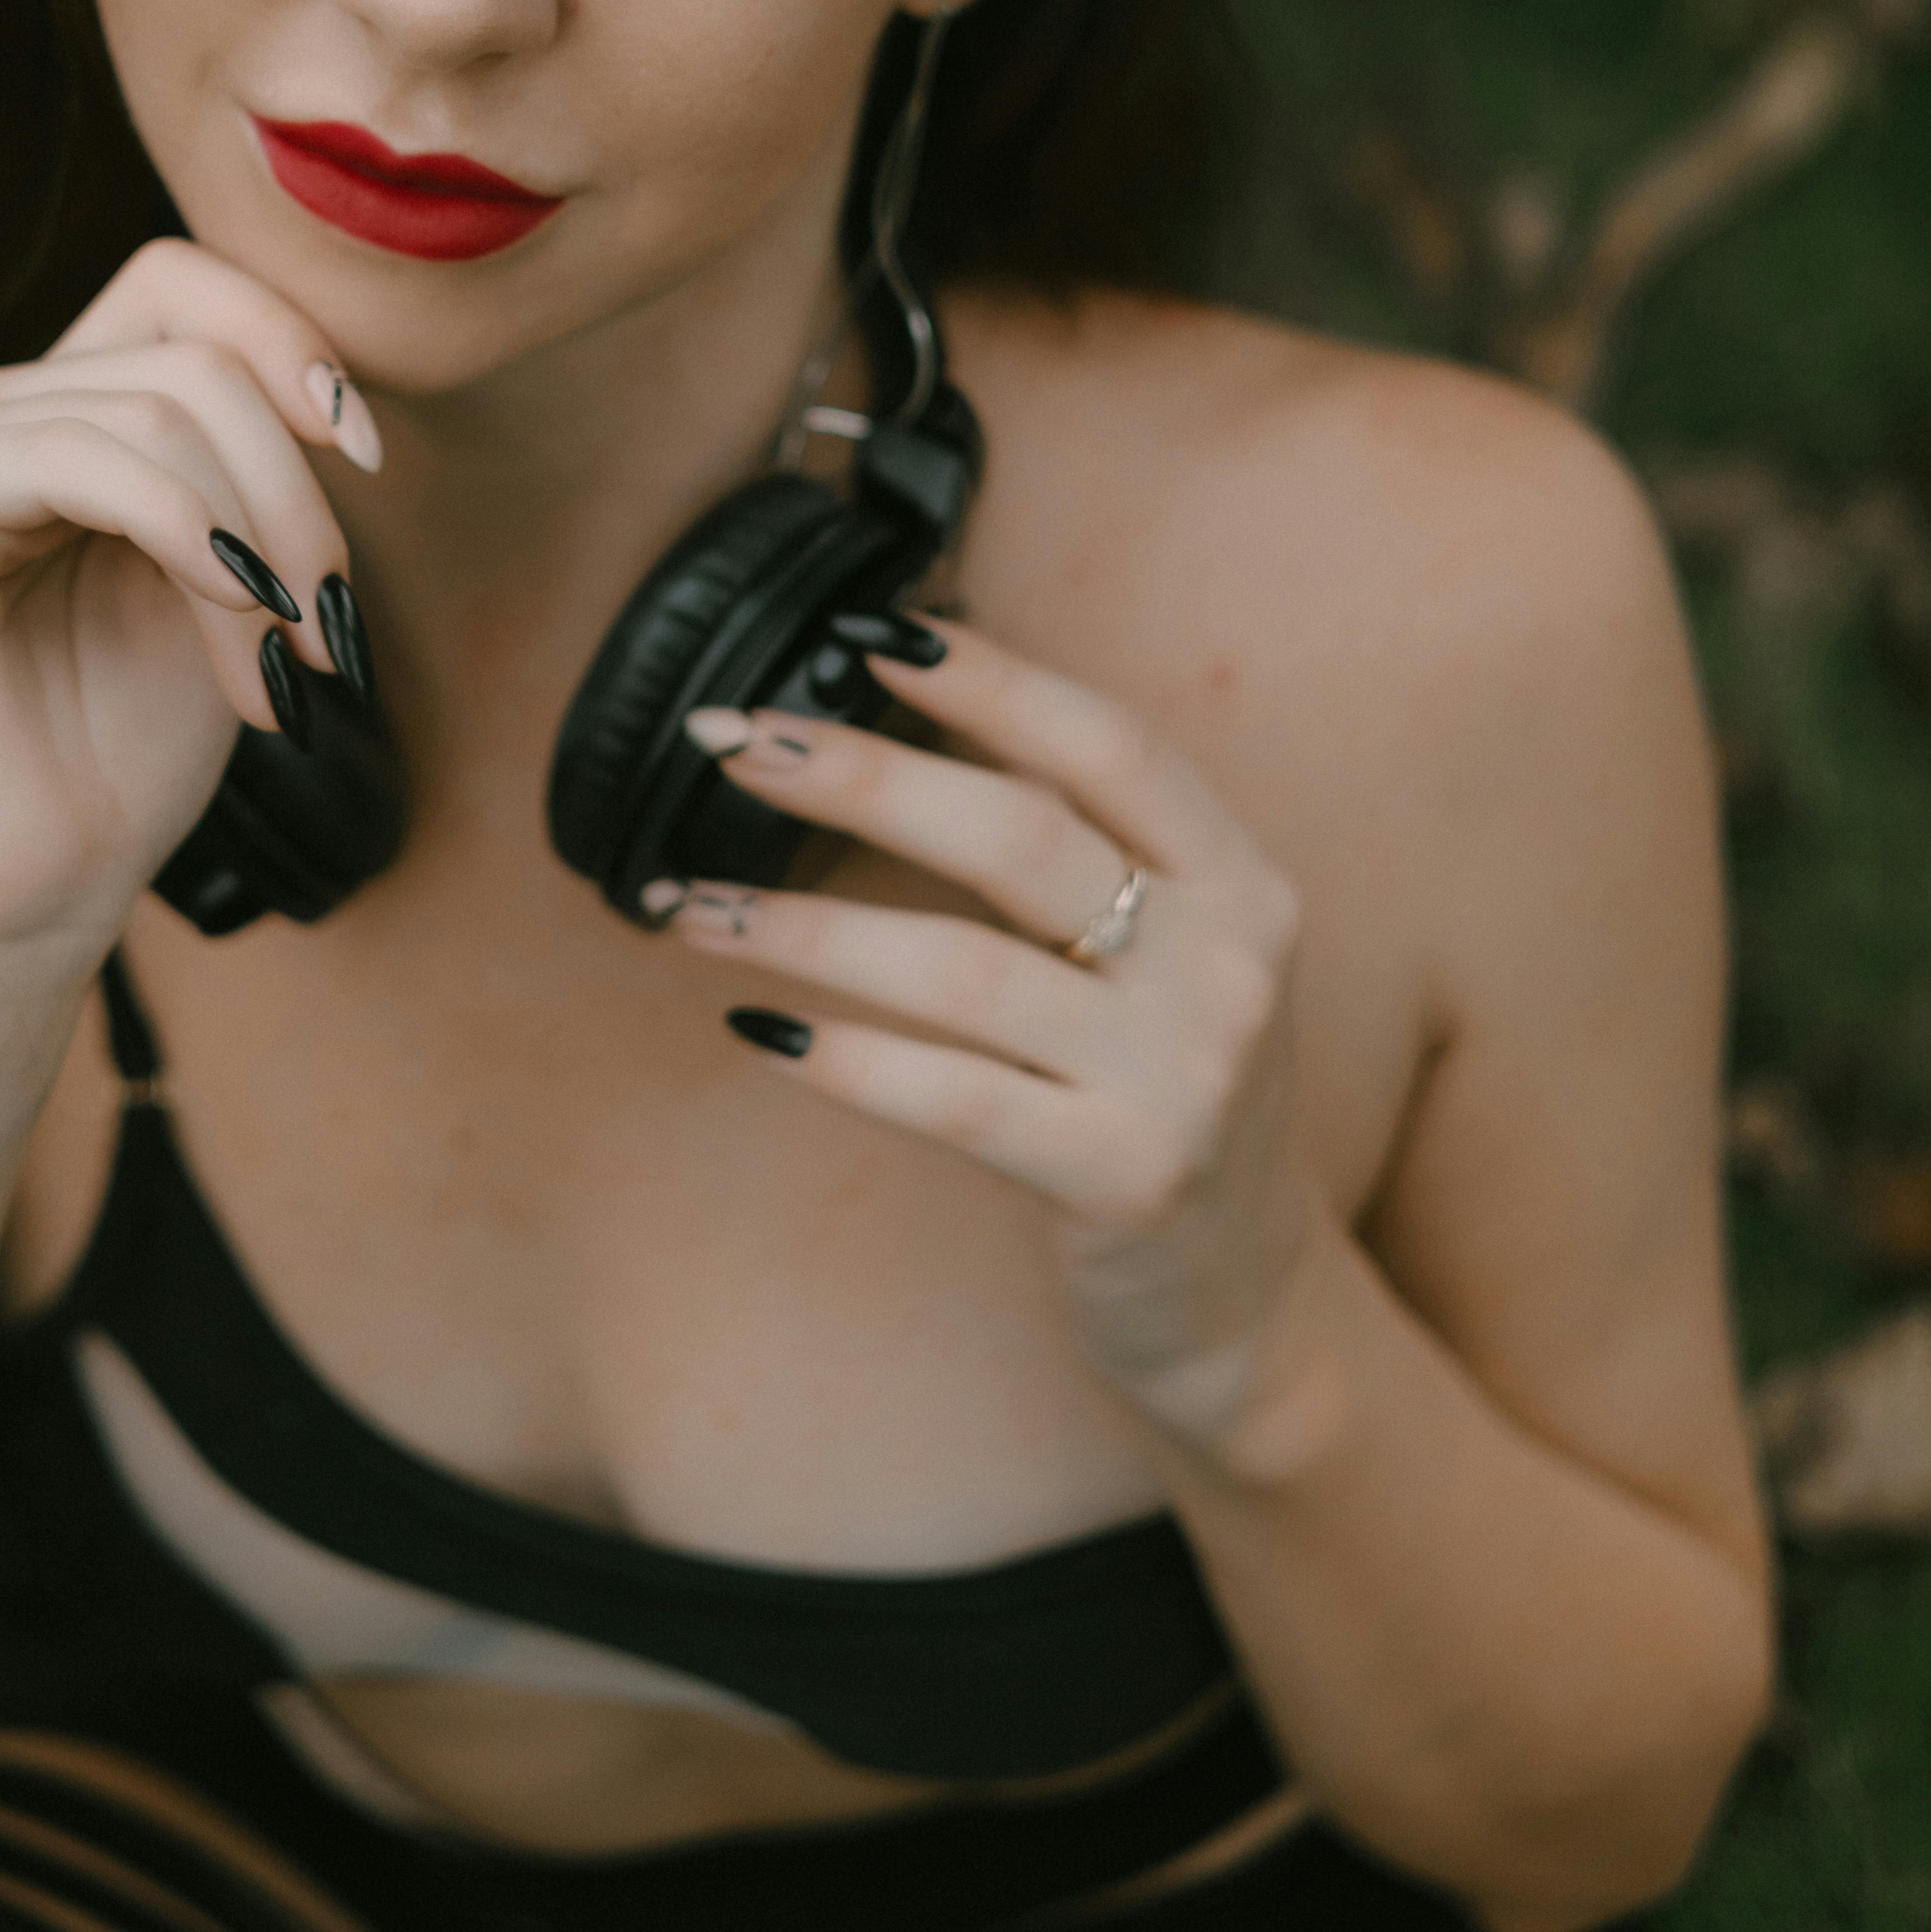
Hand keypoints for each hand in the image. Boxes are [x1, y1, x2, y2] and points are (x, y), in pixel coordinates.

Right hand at [0, 240, 384, 962]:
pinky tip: (234, 631)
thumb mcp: (224, 587)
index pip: (179, 286)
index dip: (290, 345)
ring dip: (257, 540)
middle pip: (192, 352)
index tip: (366, 460)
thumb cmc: (113, 762)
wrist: (12, 906)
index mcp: (53, 412)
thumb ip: (251, 477)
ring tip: (284, 665)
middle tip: (328, 624)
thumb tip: (334, 404)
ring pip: (156, 405)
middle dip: (295, 487)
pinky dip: (187, 536)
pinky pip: (74, 456)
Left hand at [653, 621, 1330, 1451]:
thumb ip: (1078, 843)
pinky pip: (953, 1097)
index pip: (1109, 743)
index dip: (989, 679)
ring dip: (805, 925)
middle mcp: (1229, 967)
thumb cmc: (1164, 1092)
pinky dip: (844, 1057)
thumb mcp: (1167, 954)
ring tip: (683, 905)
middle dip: (861, 776)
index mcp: (1239, 882)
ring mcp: (1184, 1077)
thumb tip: (916, 702)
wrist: (1247, 1299)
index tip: (860, 632)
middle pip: (1021, 835)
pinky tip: (755, 1030)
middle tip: (731, 743)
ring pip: (963, 967)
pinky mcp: (1124, 1179)